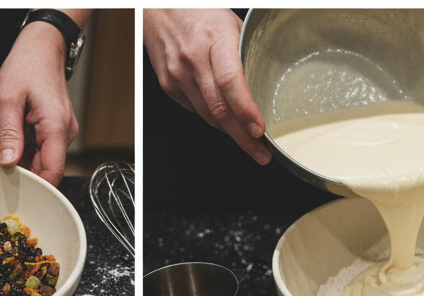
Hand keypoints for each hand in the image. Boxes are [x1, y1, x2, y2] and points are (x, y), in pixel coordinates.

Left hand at [0, 19, 80, 185]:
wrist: (42, 47)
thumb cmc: (27, 66)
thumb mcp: (8, 99)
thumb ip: (9, 135)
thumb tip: (8, 163)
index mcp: (56, 127)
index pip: (52, 173)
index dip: (34, 185)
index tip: (14, 185)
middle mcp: (65, 133)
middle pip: (47, 169)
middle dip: (24, 171)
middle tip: (1, 162)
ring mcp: (63, 132)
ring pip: (44, 160)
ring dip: (23, 159)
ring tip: (5, 142)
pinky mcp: (58, 129)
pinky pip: (44, 149)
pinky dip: (27, 149)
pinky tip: (13, 138)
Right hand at [144, 9, 269, 164]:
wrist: (160, 11)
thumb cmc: (200, 14)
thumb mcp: (231, 26)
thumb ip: (244, 56)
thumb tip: (263, 89)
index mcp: (214, 39)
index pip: (230, 81)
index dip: (245, 109)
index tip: (258, 130)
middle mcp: (193, 60)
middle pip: (219, 109)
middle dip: (242, 137)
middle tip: (261, 153)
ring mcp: (178, 76)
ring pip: (209, 116)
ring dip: (231, 133)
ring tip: (250, 143)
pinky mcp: (169, 87)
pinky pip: (197, 112)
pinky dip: (214, 120)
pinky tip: (227, 122)